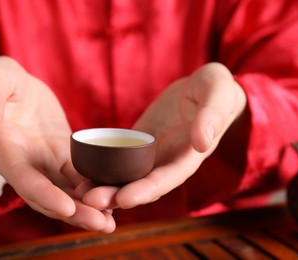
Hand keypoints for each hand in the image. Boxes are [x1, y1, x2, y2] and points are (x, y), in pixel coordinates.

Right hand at [0, 56, 114, 231]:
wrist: (17, 83)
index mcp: (5, 151)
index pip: (25, 180)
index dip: (44, 196)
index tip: (67, 209)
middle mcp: (26, 164)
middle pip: (50, 196)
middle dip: (75, 213)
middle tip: (102, 225)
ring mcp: (46, 160)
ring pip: (67, 190)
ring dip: (88, 207)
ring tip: (111, 222)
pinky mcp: (63, 152)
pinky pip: (80, 174)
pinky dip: (94, 186)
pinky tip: (113, 195)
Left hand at [79, 63, 246, 209]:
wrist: (202, 88)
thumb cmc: (215, 89)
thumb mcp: (217, 93)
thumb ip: (212, 116)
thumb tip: (202, 142)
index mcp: (189, 157)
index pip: (167, 179)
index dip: (147, 190)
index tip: (125, 199)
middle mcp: (168, 162)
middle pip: (142, 185)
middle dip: (117, 196)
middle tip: (90, 200)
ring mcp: (151, 155)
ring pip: (127, 177)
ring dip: (106, 188)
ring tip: (80, 194)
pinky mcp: (138, 144)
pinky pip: (120, 160)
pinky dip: (103, 170)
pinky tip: (82, 174)